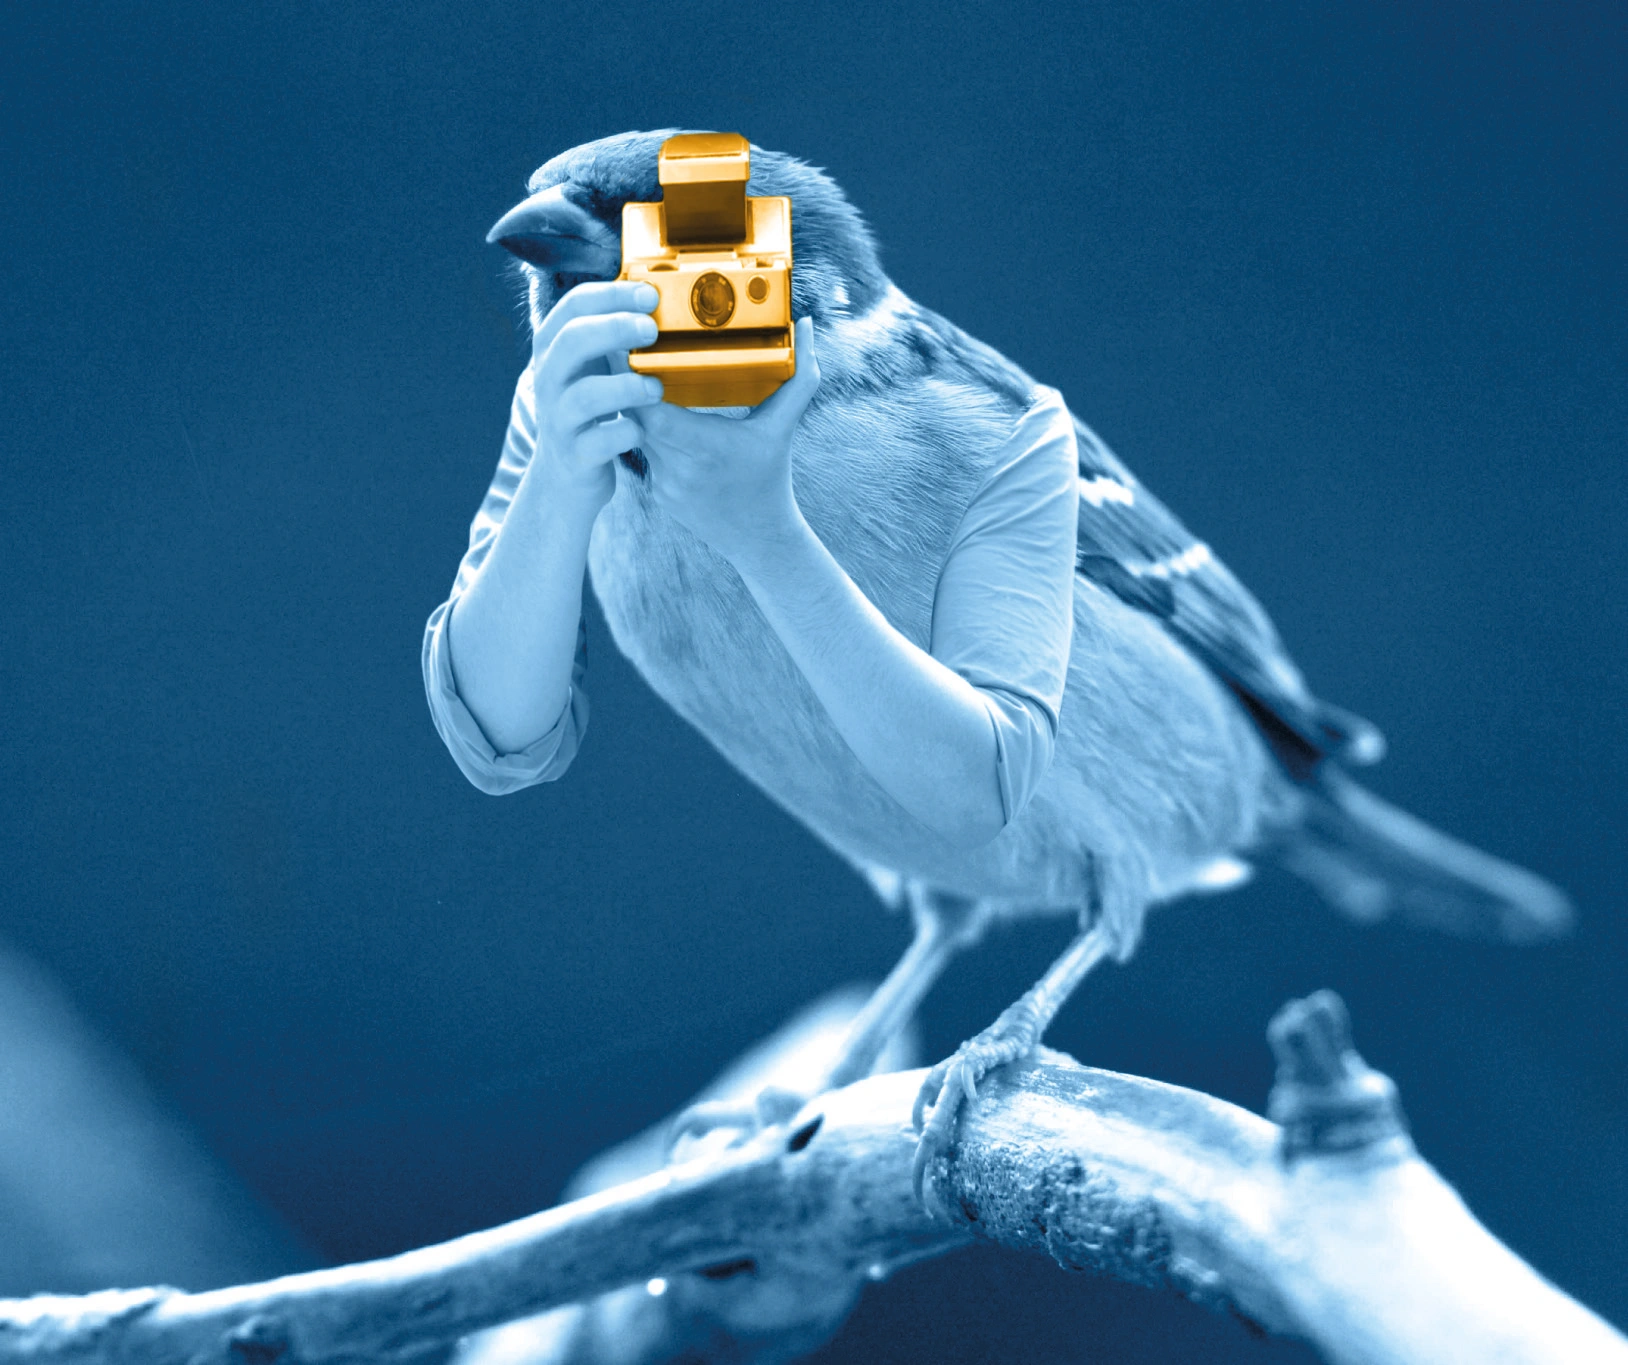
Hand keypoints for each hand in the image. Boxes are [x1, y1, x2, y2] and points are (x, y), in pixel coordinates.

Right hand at [529, 280, 664, 510]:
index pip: (575, 305)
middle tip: (653, 330)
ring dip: (624, 386)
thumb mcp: (588, 364)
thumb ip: (609, 332)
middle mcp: (550, 377)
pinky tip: (641, 431)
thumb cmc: (587, 410)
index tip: (651, 294)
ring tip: (655, 387)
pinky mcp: (575, 454)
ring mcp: (559, 417)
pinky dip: (623, 434)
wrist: (564, 476)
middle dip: (615, 328)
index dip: (613, 294)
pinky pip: (597, 442)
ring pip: (584, 395)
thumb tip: (654, 290)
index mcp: (554, 347)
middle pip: (573, 340)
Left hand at [637, 315, 821, 564]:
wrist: (759, 538)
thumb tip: (806, 325)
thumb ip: (800, 376)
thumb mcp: (783, 426)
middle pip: (633, 416)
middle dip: (627, 383)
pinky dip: (646, 432)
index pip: (651, 412)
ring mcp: (664, 482)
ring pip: (634, 433)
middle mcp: (680, 467)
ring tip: (632, 373)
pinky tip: (648, 415)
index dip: (633, 382)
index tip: (632, 349)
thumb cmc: (772, 477)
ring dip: (634, 405)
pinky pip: (643, 452)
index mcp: (707, 448)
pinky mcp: (657, 491)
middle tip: (625, 346)